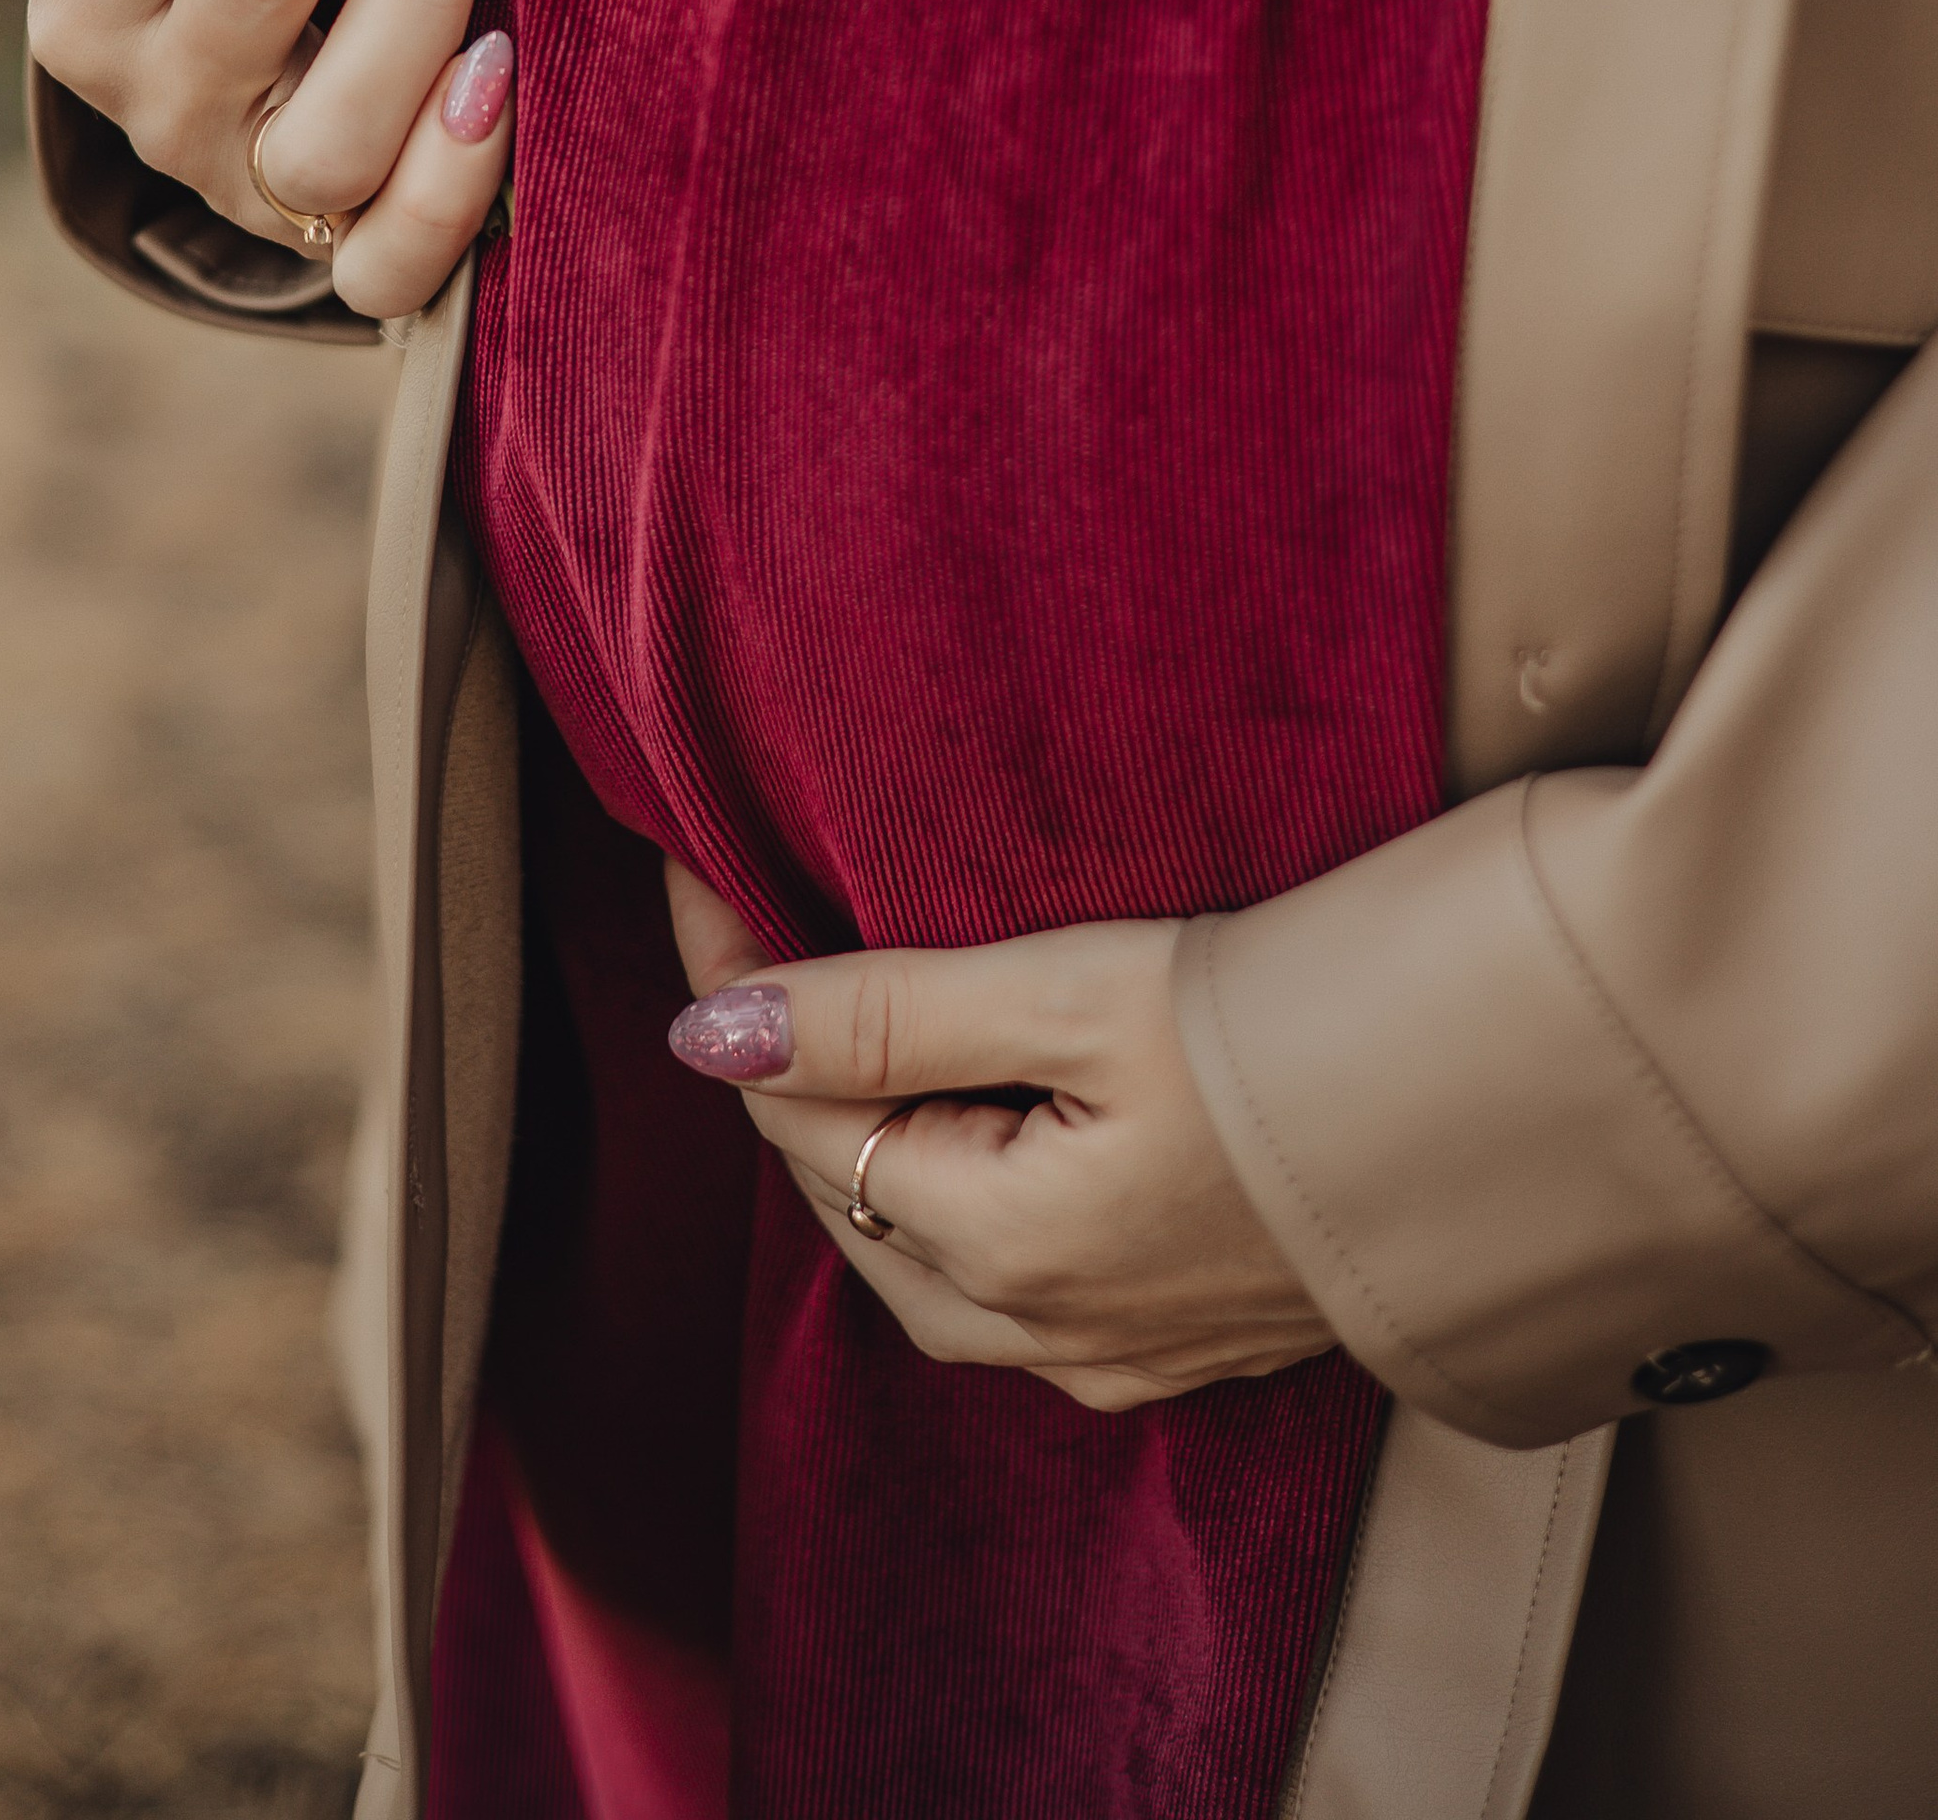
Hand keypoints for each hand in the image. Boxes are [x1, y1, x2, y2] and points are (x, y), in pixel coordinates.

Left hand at [664, 862, 1333, 1411]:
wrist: (1523, 1108)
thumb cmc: (1303, 1033)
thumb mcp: (1078, 992)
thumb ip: (890, 1014)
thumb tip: (711, 1032)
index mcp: (1003, 1252)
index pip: (795, 1111)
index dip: (737, 985)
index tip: (698, 870)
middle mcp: (1050, 1334)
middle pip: (846, 1201)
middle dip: (788, 1078)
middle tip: (759, 937)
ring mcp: (1128, 1353)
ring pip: (925, 1261)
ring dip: (870, 1149)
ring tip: (851, 1022)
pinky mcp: (1193, 1340)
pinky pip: (1016, 1288)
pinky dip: (961, 1201)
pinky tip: (982, 1129)